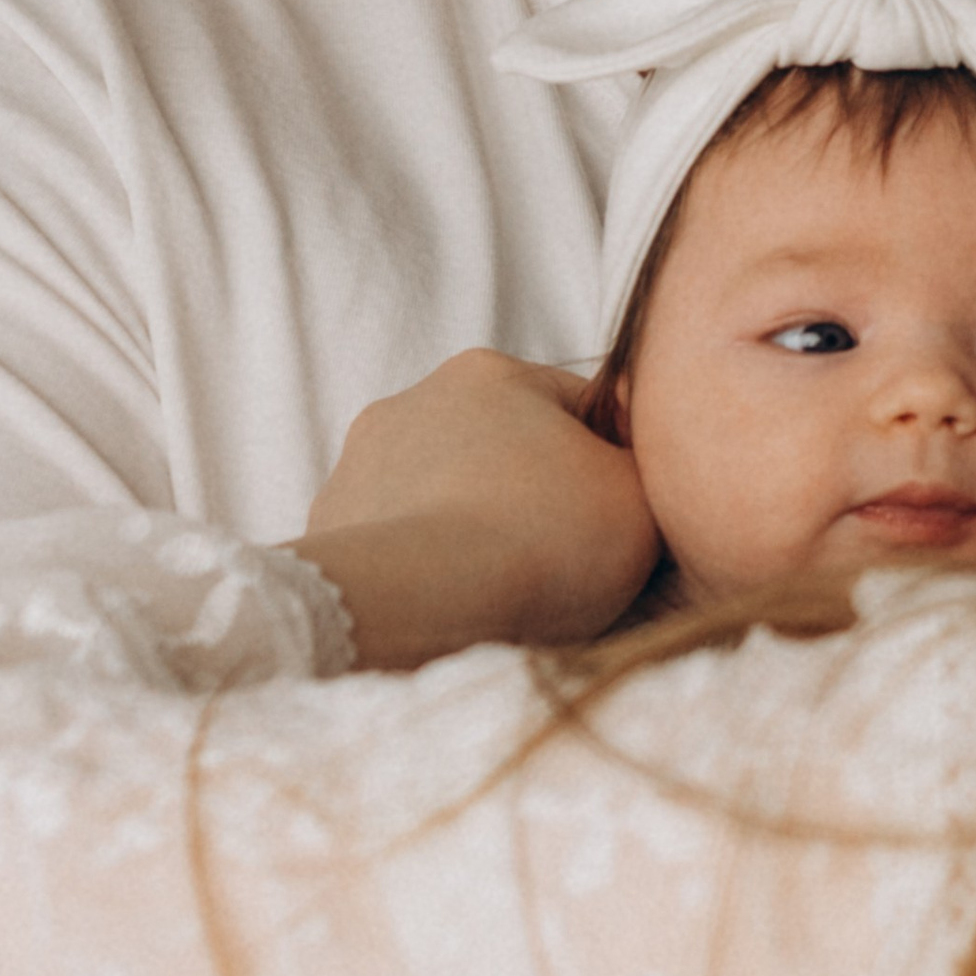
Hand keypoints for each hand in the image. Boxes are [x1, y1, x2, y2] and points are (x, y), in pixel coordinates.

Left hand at [294, 351, 660, 668]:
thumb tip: (634, 479)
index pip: (580, 409)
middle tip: (569, 563)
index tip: (625, 521)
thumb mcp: (638, 500)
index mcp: (493, 372)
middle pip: (507, 451)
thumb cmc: (540, 542)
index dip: (616, 467)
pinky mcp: (329, 524)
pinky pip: (402, 542)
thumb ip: (646, 473)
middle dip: (537, 498)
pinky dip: (428, 566)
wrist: (418, 603)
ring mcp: (361, 461)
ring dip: (477, 530)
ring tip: (507, 593)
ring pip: (449, 496)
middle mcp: (416, 398)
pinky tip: (453, 603)